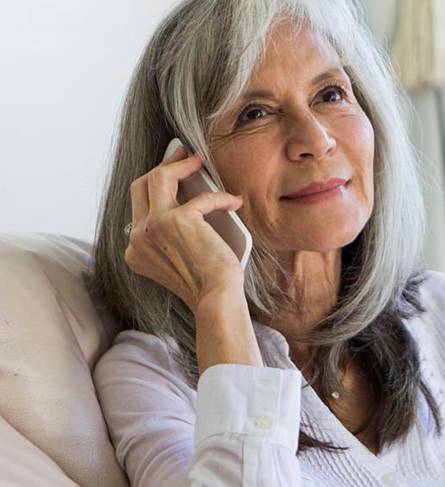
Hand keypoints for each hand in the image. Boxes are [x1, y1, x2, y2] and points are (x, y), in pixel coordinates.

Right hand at [124, 146, 245, 311]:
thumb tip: (190, 197)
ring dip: (180, 164)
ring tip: (199, 160)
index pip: (139, 207)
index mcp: (134, 249)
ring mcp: (152, 227)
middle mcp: (137, 237)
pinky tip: (233, 202)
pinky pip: (201, 197)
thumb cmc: (208, 283)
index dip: (157, 188)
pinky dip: (220, 198)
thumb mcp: (181, 256)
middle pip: (140, 186)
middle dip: (161, 165)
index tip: (173, 172)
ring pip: (158, 178)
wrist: (216, 299)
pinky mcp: (176, 221)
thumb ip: (173, 233)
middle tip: (181, 154)